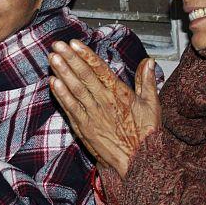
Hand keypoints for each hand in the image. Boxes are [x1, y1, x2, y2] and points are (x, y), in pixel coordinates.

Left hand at [48, 39, 160, 177]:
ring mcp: (93, 115)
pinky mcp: (85, 128)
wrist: (140, 161)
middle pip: (84, 76)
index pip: (100, 69)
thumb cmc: (146, 134)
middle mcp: (105, 102)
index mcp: (120, 93)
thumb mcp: (152, 105)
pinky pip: (71, 108)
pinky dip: (61, 95)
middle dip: (70, 58)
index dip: (86, 55)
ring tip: (52, 58)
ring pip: (75, 90)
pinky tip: (53, 83)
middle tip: (57, 44)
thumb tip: (148, 61)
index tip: (75, 43)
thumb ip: (147, 81)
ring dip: (62, 73)